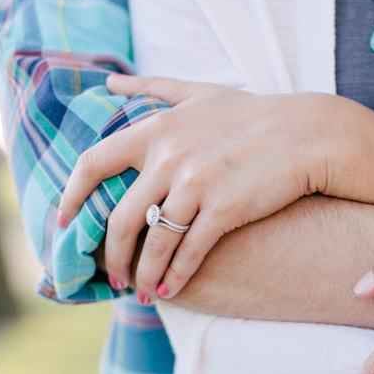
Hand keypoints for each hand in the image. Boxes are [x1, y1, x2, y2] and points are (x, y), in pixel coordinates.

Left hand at [58, 75, 335, 299]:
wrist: (309, 135)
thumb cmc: (256, 114)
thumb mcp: (200, 91)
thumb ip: (152, 87)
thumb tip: (109, 81)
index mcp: (158, 129)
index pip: (93, 163)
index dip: (72, 197)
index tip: (63, 221)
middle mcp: (169, 157)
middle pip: (120, 217)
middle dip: (110, 254)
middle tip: (111, 274)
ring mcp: (195, 184)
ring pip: (153, 242)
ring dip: (143, 273)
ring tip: (143, 291)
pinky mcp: (223, 209)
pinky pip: (188, 252)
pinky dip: (175, 276)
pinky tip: (171, 290)